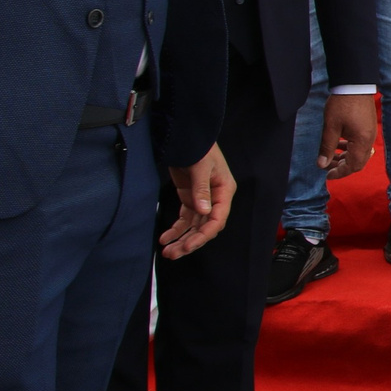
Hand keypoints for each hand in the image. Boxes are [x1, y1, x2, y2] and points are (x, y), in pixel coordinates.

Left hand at [161, 144, 236, 258]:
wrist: (187, 137)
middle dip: (190, 242)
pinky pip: (184, 219)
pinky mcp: (190, 199)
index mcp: (224, 191)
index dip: (205, 234)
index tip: (190, 244)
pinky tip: (165, 238)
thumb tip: (204, 211)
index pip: (218, 219)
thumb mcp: (201, 166)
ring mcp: (202, 200)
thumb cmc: (200, 147)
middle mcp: (215, 199)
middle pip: (205, 227)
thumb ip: (202, 188)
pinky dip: (176, 230)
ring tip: (168, 252)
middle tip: (175, 253)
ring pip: (194, 227)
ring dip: (181, 239)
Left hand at [317, 93, 378, 179]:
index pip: (353, 166)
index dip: (340, 173)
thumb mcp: (331, 127)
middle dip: (342, 166)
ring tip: (330, 155)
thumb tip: (321, 164)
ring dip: (345, 157)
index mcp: (362, 142)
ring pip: (359, 154)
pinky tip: (339, 143)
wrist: (354, 84)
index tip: (327, 175)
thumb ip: (327, 147)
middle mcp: (369, 140)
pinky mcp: (368, 127)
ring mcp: (370, 133)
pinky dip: (350, 148)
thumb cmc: (342, 104)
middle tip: (327, 166)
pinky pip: (360, 144)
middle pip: (358, 162)